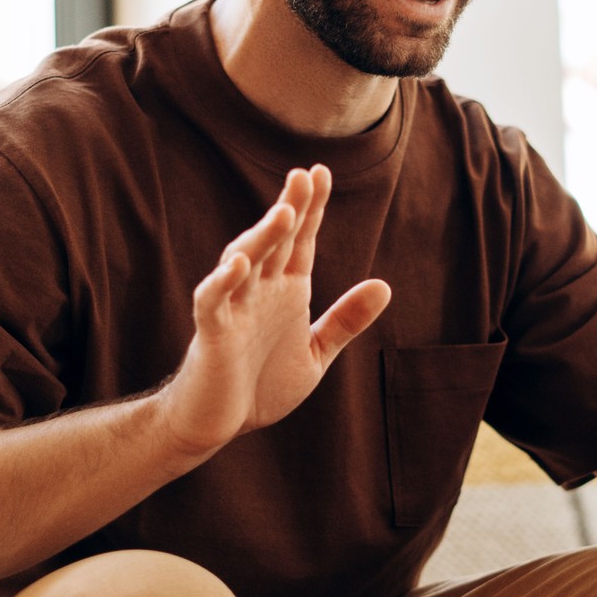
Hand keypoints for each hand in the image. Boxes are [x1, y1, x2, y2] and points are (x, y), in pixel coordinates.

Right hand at [158, 165, 390, 458]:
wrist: (217, 424)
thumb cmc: (260, 384)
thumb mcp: (315, 352)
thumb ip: (346, 320)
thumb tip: (385, 285)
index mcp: (286, 291)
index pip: (301, 241)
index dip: (311, 208)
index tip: (322, 173)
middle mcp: (259, 291)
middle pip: (275, 241)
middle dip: (290, 209)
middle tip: (305, 175)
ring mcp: (234, 309)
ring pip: (245, 262)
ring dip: (263, 237)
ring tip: (284, 213)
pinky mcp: (212, 334)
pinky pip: (213, 302)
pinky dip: (223, 283)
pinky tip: (239, 264)